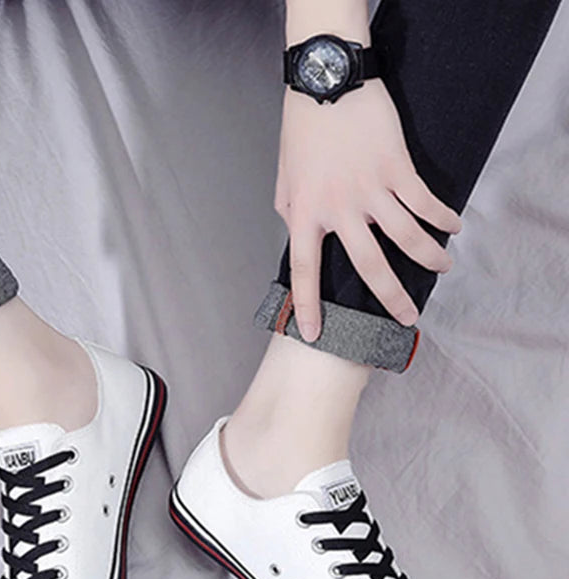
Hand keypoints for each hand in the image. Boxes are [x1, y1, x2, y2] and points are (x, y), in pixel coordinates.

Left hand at [274, 79, 461, 340]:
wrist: (326, 83)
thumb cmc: (301, 133)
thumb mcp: (284, 182)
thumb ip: (293, 215)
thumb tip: (302, 237)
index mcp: (306, 214)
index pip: (305, 271)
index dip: (308, 306)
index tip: (316, 336)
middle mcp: (339, 208)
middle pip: (369, 266)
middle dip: (392, 297)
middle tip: (408, 318)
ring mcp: (370, 188)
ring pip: (406, 236)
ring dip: (429, 256)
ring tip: (443, 267)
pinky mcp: (396, 166)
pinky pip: (423, 200)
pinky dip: (442, 216)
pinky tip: (454, 225)